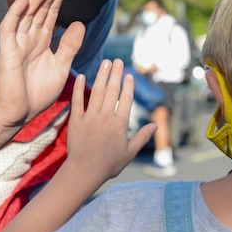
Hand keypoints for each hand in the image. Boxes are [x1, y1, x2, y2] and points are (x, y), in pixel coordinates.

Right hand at [0, 0, 85, 129]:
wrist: (18, 115)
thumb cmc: (37, 93)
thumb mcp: (60, 66)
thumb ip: (70, 46)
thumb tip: (80, 23)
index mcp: (41, 40)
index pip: (52, 11)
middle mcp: (28, 37)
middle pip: (41, 6)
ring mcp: (16, 42)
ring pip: (27, 12)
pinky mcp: (6, 51)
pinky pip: (9, 27)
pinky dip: (16, 12)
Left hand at [67, 59, 155, 181]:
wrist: (85, 171)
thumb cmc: (109, 164)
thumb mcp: (129, 152)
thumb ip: (142, 137)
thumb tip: (155, 125)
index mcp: (120, 124)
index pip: (126, 99)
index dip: (128, 86)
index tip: (128, 74)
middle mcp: (105, 117)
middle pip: (112, 91)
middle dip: (115, 74)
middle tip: (117, 61)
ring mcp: (90, 117)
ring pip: (97, 92)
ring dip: (101, 76)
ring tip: (105, 63)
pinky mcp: (76, 120)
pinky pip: (77, 100)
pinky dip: (78, 88)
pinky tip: (80, 76)